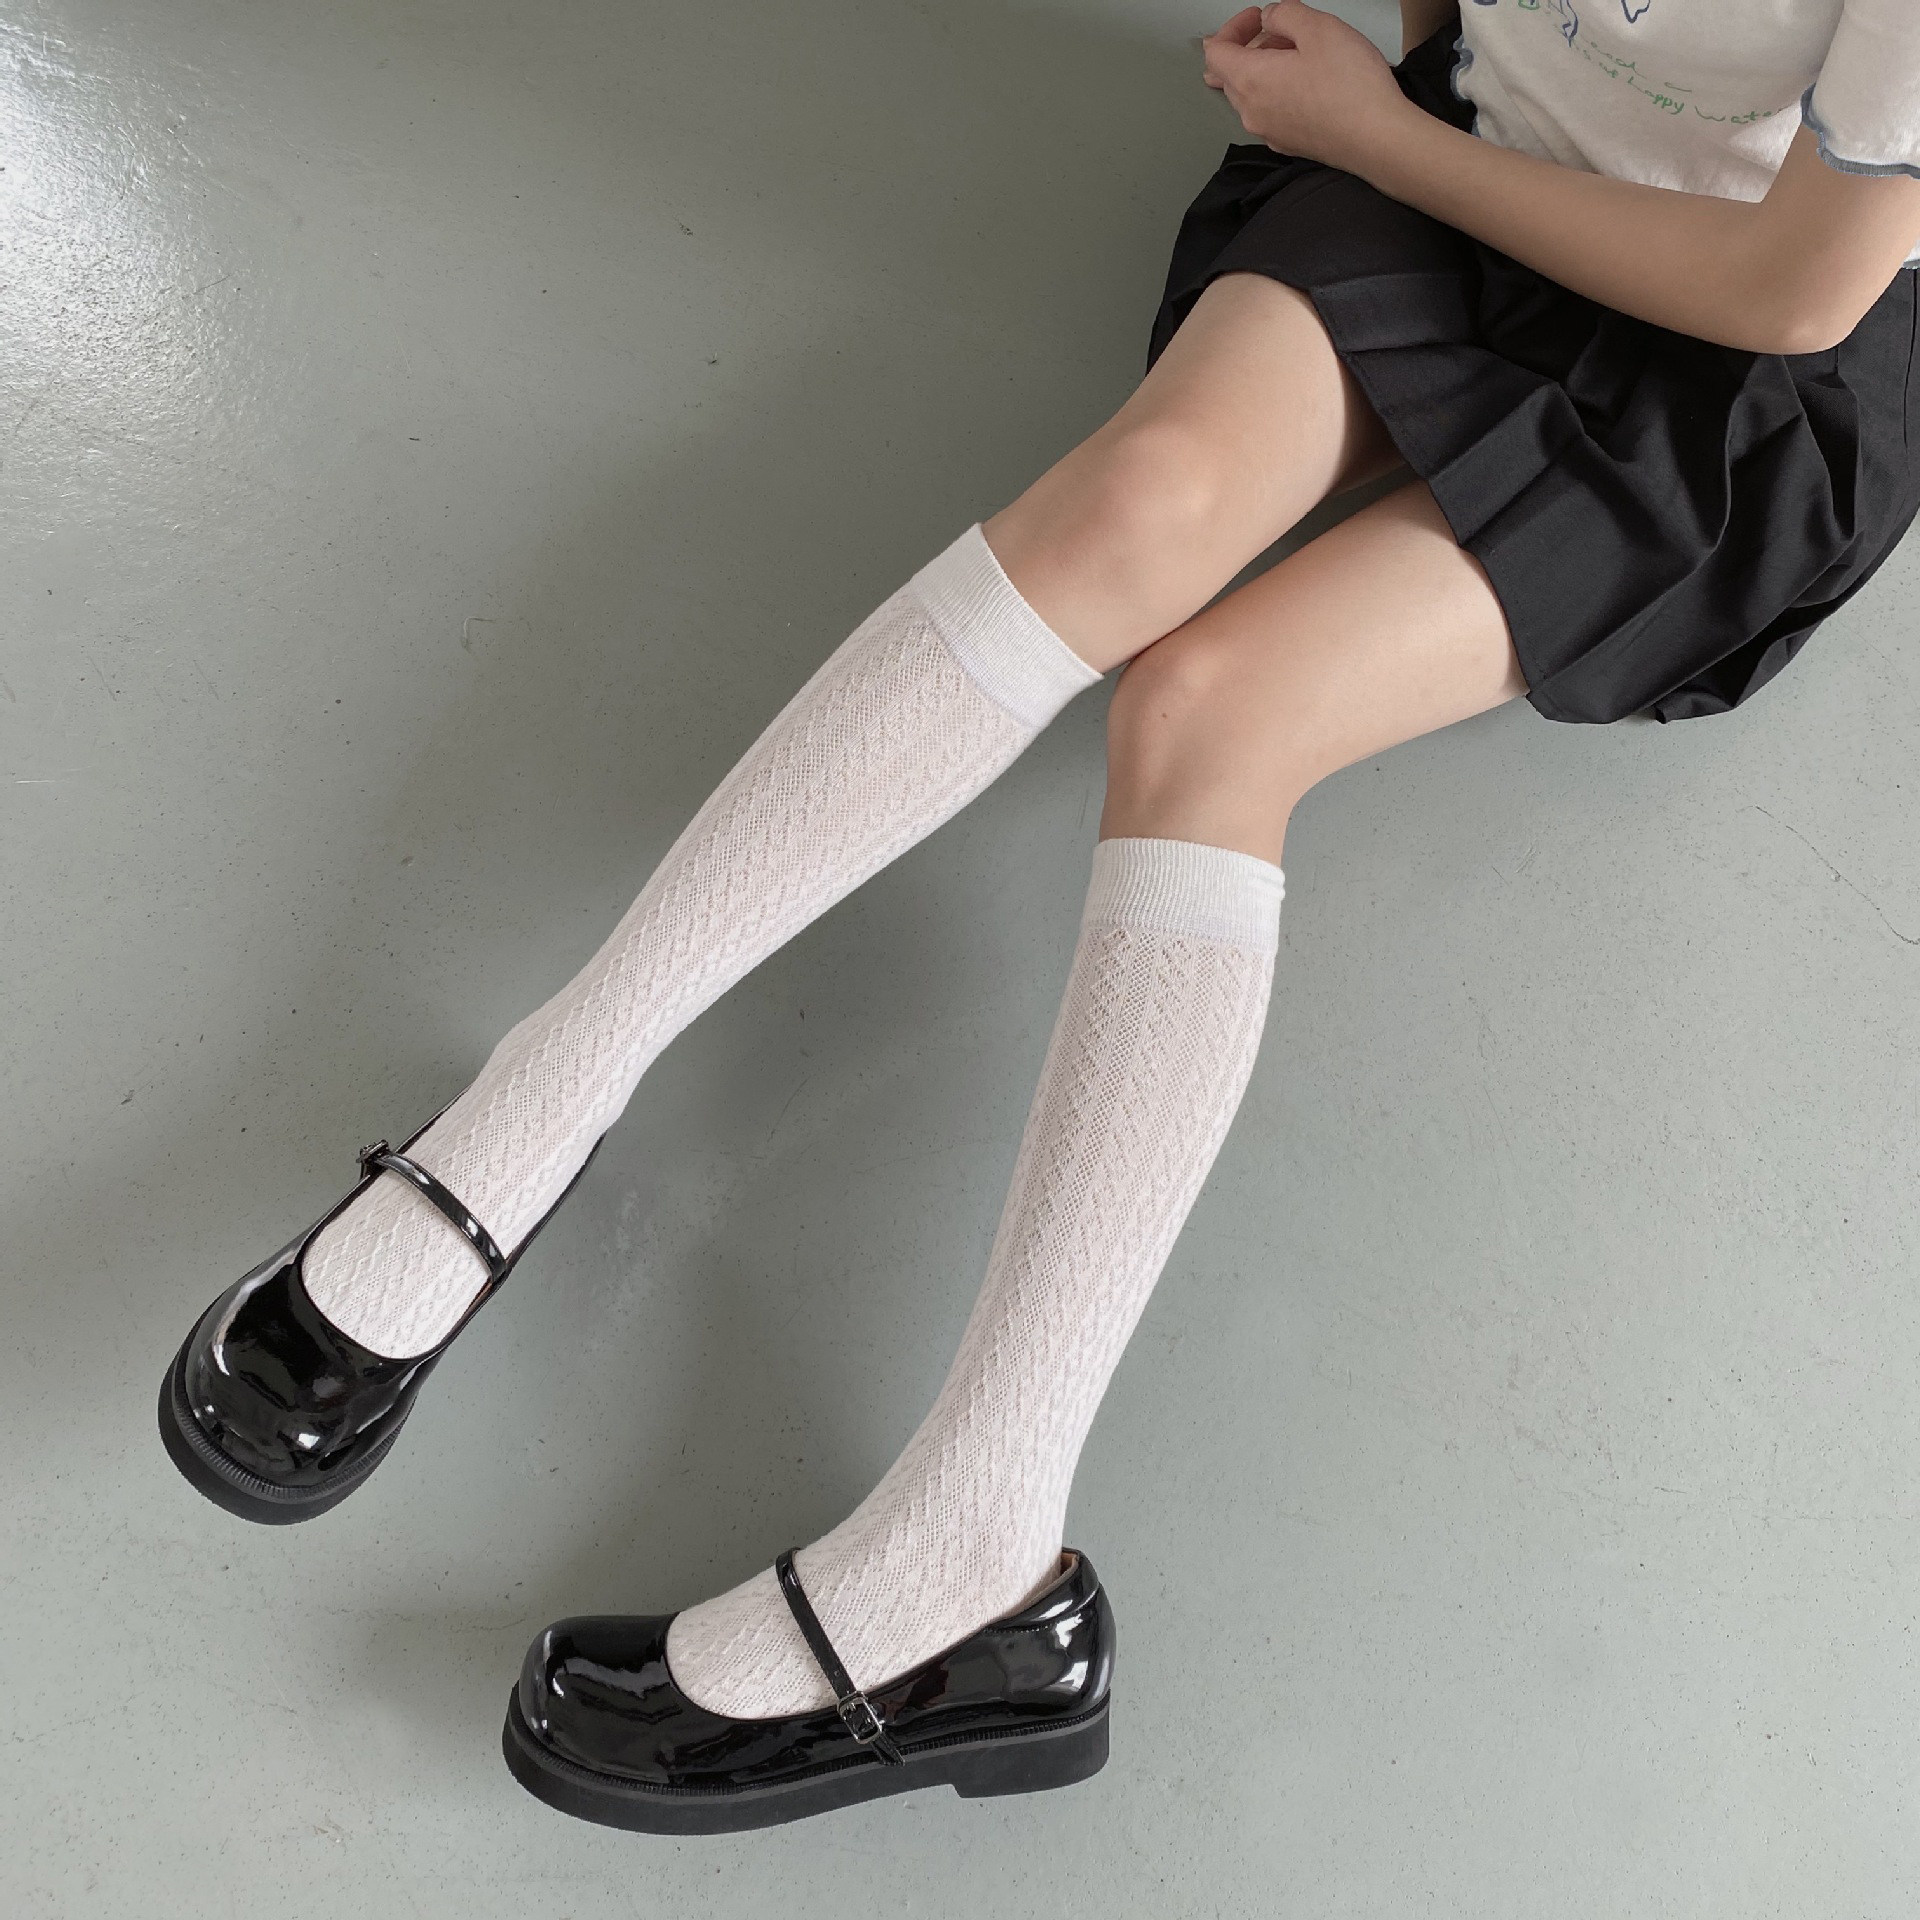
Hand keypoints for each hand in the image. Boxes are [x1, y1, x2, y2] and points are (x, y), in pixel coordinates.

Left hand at [1201, 3, 1410, 174]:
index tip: (1257, 17)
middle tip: (1279, 32)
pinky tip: (1305, 83)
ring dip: (1263, 70)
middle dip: (1248, 48)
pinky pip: (1269, 113)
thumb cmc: (1350, 88)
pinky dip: (1277, 92)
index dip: (1232, 28)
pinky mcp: (1288, 143)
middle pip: (1229, 76)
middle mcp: (1252, 112)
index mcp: (1250, 80)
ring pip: (1249, 95)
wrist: (1376, 138)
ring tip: (1297, 55)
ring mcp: (1269, 132)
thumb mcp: (1318, 27)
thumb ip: (1285, 14)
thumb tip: (1270, 17)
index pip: (1215, 52)